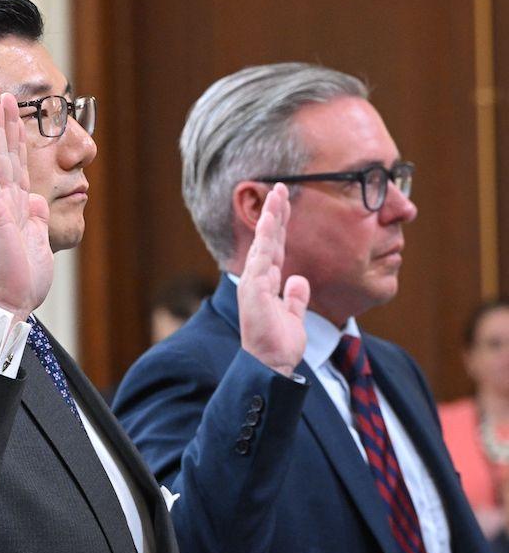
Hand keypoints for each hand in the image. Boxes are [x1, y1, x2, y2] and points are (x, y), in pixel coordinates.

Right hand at [0, 93, 52, 322]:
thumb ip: (36, 220)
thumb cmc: (21, 281)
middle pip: (8, 156)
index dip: (21, 142)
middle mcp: (6, 203)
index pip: (20, 168)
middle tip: (5, 96)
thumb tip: (38, 202)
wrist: (7, 302)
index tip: (21, 120)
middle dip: (8, 125)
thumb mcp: (38, 243)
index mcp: (18, 209)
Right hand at [238, 183, 308, 376]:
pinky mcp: (253, 290)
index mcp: (267, 284)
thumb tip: (299, 279)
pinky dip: (266, 238)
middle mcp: (258, 280)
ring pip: (264, 243)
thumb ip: (295, 298)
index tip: (285, 202)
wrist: (270, 365)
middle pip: (269, 240)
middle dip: (275, 213)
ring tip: (277, 195)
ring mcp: (254, 283)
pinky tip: (271, 219)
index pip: (276, 247)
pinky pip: (262, 258)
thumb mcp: (294, 317)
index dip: (281, 225)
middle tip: (281, 186)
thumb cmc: (279, 346)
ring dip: (271, 218)